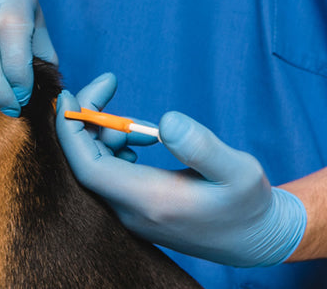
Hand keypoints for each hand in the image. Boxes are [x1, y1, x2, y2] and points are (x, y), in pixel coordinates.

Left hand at [56, 74, 306, 266]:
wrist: (255, 241)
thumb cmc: (248, 205)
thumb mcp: (238, 170)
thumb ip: (202, 146)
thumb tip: (166, 120)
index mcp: (150, 201)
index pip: (89, 167)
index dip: (71, 130)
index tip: (71, 95)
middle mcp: (133, 212)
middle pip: (86, 164)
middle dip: (89, 120)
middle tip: (109, 85)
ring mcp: (134, 214)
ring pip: (98, 169)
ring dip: (106, 135)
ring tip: (142, 125)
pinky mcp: (139, 211)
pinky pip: (111, 176)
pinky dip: (117, 149)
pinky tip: (144, 138)